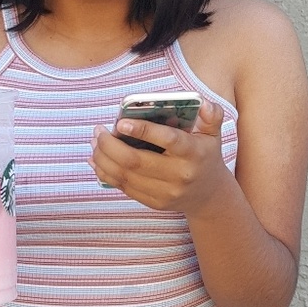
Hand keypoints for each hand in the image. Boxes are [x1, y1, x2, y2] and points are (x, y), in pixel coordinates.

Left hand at [89, 101, 233, 214]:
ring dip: (103, 159)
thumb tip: (203, 103)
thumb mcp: (213, 134)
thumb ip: (212, 116)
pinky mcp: (154, 203)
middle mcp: (178, 175)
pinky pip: (124, 188)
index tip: (121, 122)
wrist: (207, 195)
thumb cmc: (204, 156)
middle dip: (110, 145)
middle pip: (135, 161)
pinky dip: (106, 173)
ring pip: (125, 176)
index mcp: (192, 153)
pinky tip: (97, 160)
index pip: (167, 140)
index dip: (143, 130)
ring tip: (95, 142)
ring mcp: (165, 192)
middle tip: (99, 130)